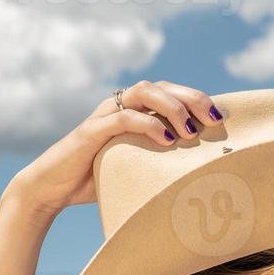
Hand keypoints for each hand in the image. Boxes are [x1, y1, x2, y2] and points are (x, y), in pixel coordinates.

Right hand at [4, 80, 223, 217]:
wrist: (52, 189)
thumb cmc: (95, 182)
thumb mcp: (134, 169)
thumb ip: (158, 163)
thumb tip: (197, 177)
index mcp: (133, 111)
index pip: (170, 92)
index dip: (197, 99)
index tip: (220, 120)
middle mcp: (120, 106)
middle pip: (162, 86)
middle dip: (192, 99)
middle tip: (213, 121)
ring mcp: (105, 115)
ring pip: (143, 92)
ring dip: (172, 107)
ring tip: (189, 132)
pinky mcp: (91, 131)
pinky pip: (122, 117)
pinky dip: (146, 124)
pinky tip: (165, 140)